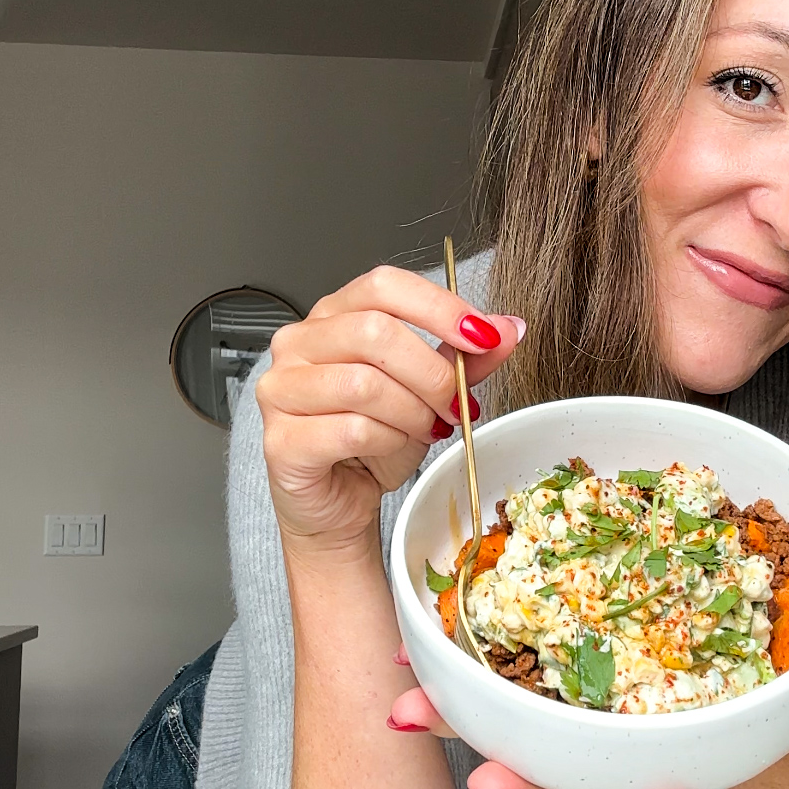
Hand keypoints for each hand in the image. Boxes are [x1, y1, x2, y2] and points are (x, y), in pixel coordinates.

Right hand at [256, 266, 522, 554]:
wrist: (337, 502)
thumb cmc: (371, 441)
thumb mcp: (428, 392)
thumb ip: (464, 357)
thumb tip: (508, 328)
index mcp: (332, 315)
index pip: (384, 285)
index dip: (439, 307)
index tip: (481, 337)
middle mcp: (298, 343)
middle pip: (375, 332)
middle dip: (431, 373)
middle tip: (454, 404)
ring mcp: (282, 390)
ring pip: (365, 384)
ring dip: (412, 413)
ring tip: (425, 429)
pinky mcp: (281, 440)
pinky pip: (351, 430)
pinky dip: (388, 442)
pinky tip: (393, 449)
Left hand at [387, 602, 788, 788]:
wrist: (711, 637)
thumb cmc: (748, 655)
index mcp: (680, 742)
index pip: (669, 784)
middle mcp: (618, 734)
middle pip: (569, 771)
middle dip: (526, 784)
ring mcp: (571, 702)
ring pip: (509, 721)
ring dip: (456, 720)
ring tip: (405, 714)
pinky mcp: (532, 652)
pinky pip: (481, 664)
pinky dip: (440, 659)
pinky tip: (397, 649)